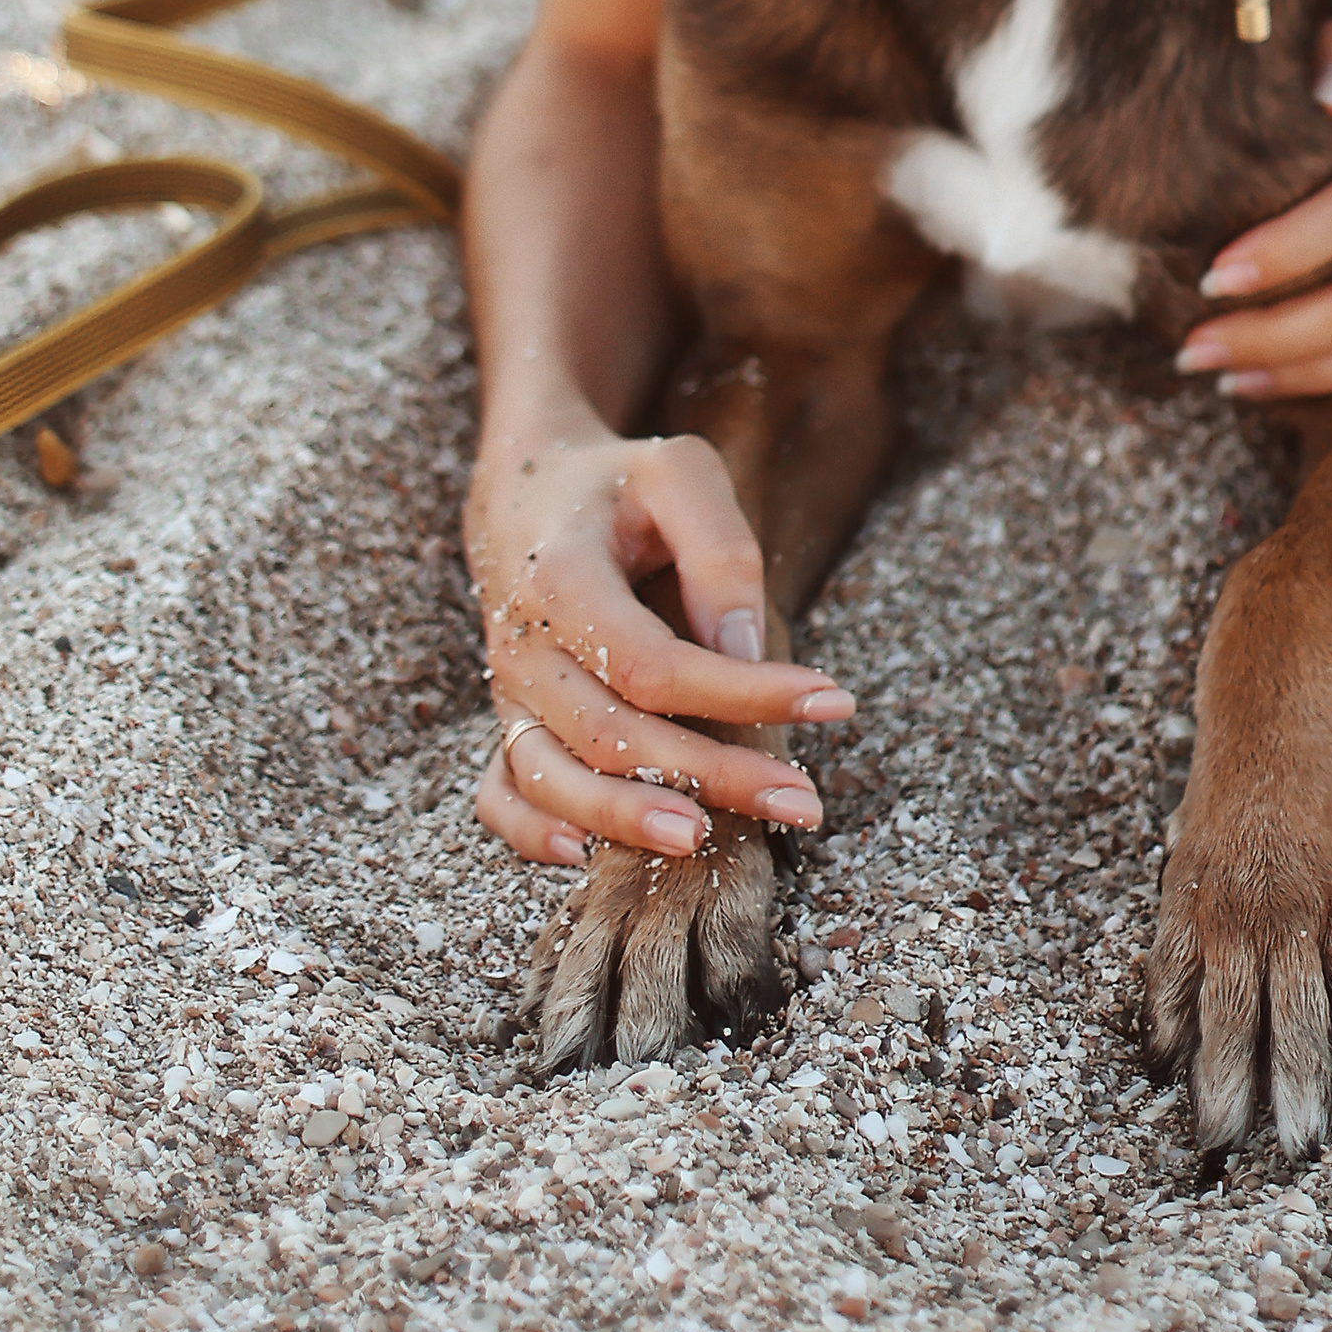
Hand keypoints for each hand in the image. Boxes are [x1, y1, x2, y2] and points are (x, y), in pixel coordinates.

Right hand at [466, 419, 854, 867]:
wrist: (525, 489)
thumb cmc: (618, 483)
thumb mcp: (678, 473)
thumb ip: (718, 551)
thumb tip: (746, 651)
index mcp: (561, 577)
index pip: (654, 663)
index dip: (742, 693)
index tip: (831, 700)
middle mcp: (523, 646)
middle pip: (613, 736)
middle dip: (712, 775)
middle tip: (804, 802)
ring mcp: (508, 691)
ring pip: (553, 779)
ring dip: (628, 822)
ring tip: (706, 843)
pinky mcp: (508, 719)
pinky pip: (500, 793)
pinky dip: (528, 831)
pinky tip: (580, 857)